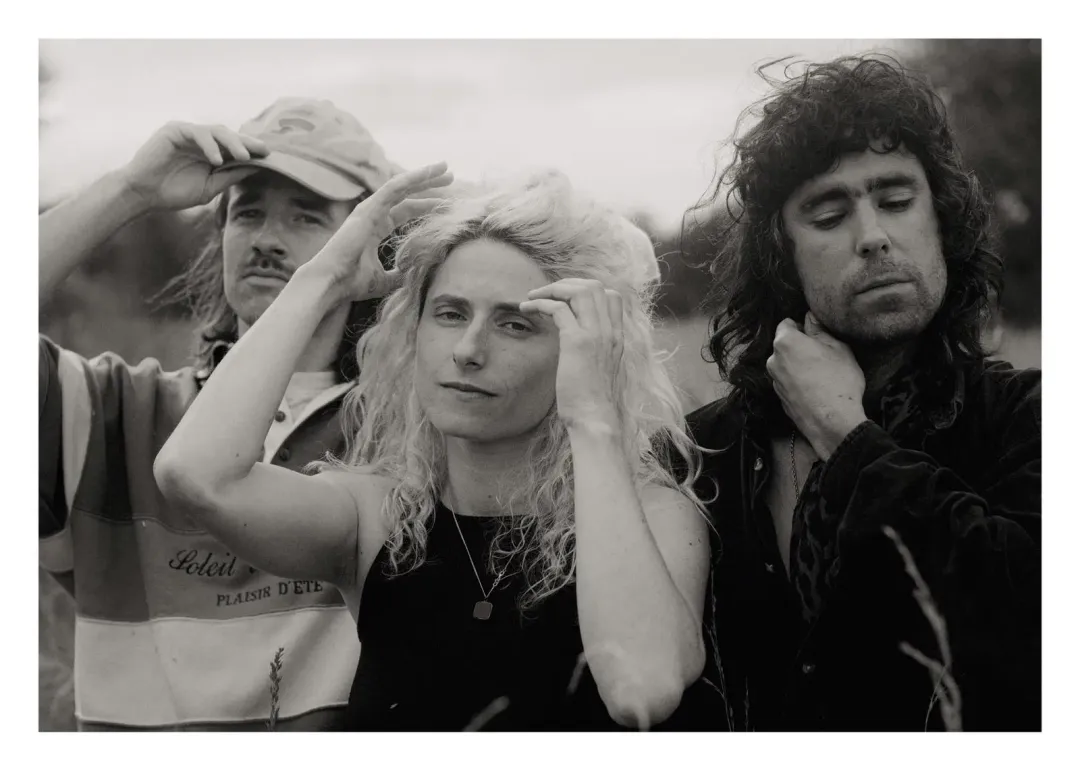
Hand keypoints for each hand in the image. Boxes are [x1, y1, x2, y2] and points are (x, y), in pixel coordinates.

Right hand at [119, 122, 268, 211]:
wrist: (145, 194)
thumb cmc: (175, 192)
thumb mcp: (210, 187)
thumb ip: (230, 176)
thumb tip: (256, 168)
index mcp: (210, 151)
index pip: (235, 146)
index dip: (252, 149)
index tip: (270, 156)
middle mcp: (201, 140)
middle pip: (229, 135)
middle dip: (247, 143)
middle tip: (264, 152)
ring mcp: (188, 133)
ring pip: (216, 131)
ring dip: (232, 143)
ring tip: (244, 157)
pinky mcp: (174, 130)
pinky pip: (196, 133)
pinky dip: (209, 145)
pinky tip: (217, 159)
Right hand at [307, 162, 453, 303]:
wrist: (332, 282)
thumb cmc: (352, 283)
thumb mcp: (384, 279)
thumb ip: (399, 274)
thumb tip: (414, 275)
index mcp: (376, 228)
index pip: (405, 211)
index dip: (425, 205)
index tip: (446, 202)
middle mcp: (373, 215)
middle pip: (406, 195)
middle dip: (429, 185)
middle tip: (451, 176)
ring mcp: (370, 209)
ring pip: (401, 185)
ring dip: (424, 175)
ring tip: (445, 167)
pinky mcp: (368, 208)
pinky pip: (394, 187)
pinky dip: (412, 178)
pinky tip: (429, 172)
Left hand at [520, 278, 623, 433]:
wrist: (595, 419)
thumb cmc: (592, 401)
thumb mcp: (598, 370)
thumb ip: (593, 352)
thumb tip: (577, 346)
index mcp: (616, 336)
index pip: (611, 296)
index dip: (585, 290)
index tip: (564, 299)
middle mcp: (610, 331)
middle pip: (594, 286)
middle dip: (566, 284)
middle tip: (545, 294)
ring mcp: (596, 335)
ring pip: (578, 291)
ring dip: (552, 289)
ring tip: (533, 297)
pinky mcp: (577, 342)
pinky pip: (558, 309)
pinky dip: (540, 303)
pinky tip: (527, 309)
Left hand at [766, 312, 867, 459]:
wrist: (832, 422)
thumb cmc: (837, 380)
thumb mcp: (837, 347)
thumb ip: (819, 329)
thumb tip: (810, 317)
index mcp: (784, 342)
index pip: (786, 323)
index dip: (802, 326)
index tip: (817, 334)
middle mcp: (773, 360)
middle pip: (784, 345)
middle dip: (800, 346)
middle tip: (823, 354)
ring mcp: (774, 381)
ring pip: (785, 365)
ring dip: (798, 365)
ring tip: (821, 374)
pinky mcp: (779, 399)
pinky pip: (788, 382)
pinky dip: (797, 382)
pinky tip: (815, 389)